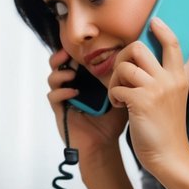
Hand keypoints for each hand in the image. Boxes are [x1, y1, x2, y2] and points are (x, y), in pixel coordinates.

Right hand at [46, 48, 127, 165]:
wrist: (104, 144)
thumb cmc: (112, 120)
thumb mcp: (120, 94)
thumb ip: (122, 78)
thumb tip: (137, 58)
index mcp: (83, 80)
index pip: (74, 59)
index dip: (74, 50)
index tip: (83, 44)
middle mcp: (70, 86)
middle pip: (57, 64)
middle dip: (60, 56)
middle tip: (67, 52)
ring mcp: (63, 98)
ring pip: (52, 78)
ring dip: (60, 73)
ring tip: (71, 74)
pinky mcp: (59, 110)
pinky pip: (53, 97)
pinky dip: (62, 92)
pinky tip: (74, 93)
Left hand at [107, 18, 188, 175]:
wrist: (168, 155)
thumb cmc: (167, 125)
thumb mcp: (178, 95)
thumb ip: (179, 71)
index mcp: (180, 76)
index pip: (176, 44)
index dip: (165, 29)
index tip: (155, 20)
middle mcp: (170, 79)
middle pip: (140, 46)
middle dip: (122, 56)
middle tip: (122, 73)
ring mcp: (157, 89)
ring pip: (124, 65)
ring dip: (114, 80)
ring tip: (119, 94)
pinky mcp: (142, 102)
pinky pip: (117, 87)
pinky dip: (113, 97)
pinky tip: (120, 106)